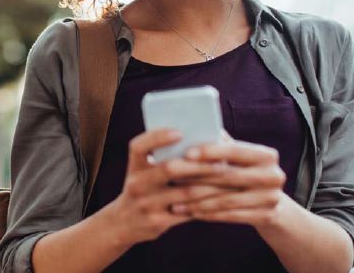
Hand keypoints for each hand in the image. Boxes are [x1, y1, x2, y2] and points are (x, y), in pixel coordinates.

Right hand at [102, 129, 234, 246]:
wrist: (125, 222)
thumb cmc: (144, 188)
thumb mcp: (143, 171)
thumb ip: (162, 156)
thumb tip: (200, 139)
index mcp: (134, 165)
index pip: (140, 146)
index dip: (158, 137)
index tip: (180, 132)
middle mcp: (137, 183)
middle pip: (169, 168)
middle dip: (199, 164)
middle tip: (222, 161)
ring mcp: (146, 204)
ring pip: (185, 192)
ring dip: (211, 185)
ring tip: (228, 179)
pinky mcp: (158, 221)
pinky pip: (188, 211)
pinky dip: (207, 203)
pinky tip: (221, 197)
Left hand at [176, 133, 287, 227]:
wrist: (271, 203)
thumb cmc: (244, 172)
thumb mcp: (238, 157)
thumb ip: (220, 144)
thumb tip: (191, 127)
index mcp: (267, 155)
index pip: (235, 151)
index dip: (210, 152)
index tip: (187, 153)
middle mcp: (274, 175)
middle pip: (229, 177)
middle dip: (198, 177)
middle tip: (173, 178)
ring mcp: (272, 198)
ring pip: (227, 200)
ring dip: (198, 201)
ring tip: (176, 201)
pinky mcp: (266, 217)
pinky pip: (230, 216)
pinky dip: (208, 214)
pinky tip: (190, 212)